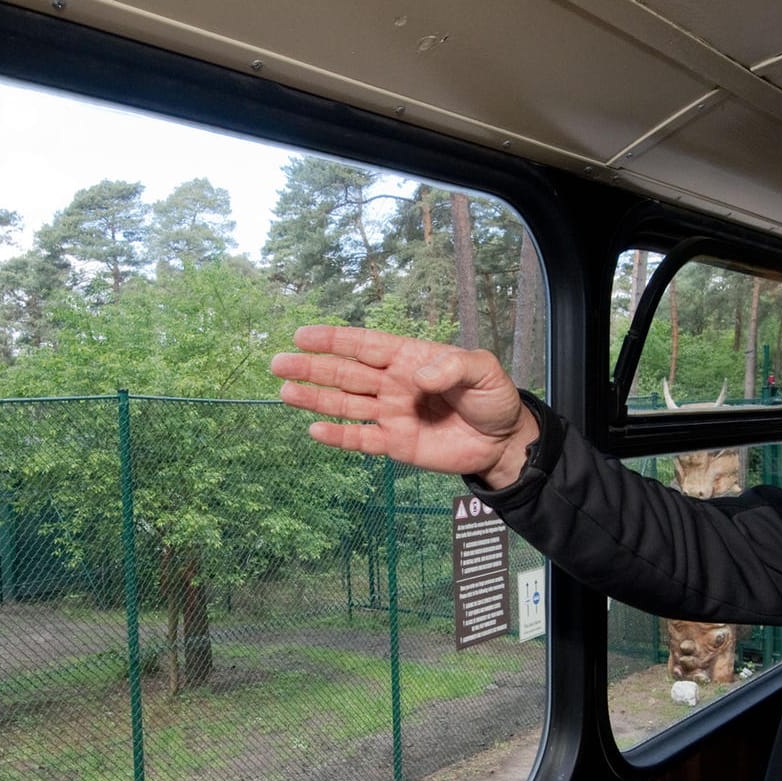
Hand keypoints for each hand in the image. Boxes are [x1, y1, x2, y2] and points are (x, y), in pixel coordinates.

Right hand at [270, 325, 539, 487]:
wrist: (502, 442)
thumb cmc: (492, 399)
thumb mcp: (482, 371)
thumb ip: (452, 368)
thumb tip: (416, 377)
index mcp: (409, 359)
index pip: (365, 346)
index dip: (334, 340)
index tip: (303, 336)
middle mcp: (393, 384)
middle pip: (345, 374)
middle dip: (312, 368)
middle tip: (278, 364)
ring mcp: (391, 415)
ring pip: (346, 405)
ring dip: (315, 399)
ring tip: (285, 393)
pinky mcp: (395, 444)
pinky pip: (361, 439)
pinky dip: (338, 437)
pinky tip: (315, 430)